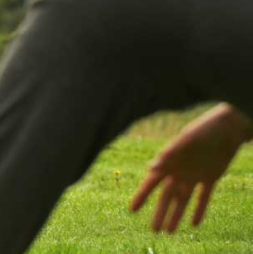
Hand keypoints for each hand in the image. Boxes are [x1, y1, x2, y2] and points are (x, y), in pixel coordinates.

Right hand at [130, 104, 252, 232]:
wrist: (227, 127)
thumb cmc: (203, 130)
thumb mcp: (185, 142)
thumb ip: (169, 155)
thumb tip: (151, 168)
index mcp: (169, 162)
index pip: (152, 183)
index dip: (142, 196)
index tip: (132, 209)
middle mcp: (179, 170)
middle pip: (166, 196)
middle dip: (160, 213)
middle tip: (154, 231)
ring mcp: (194, 175)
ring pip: (183, 200)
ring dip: (176, 215)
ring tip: (169, 232)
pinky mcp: (210, 177)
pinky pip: (203, 197)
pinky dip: (199, 210)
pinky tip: (194, 223)